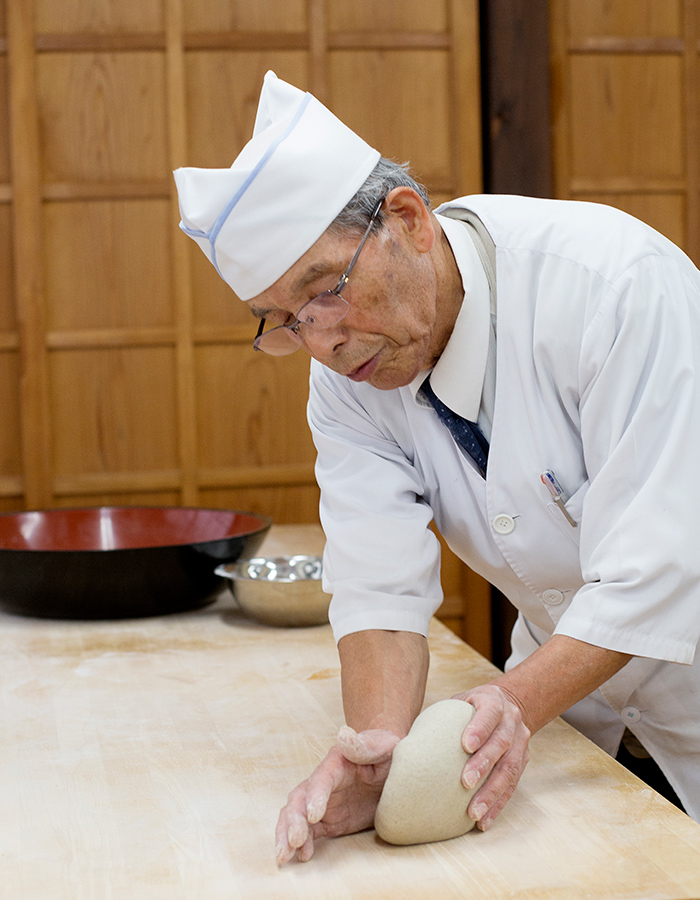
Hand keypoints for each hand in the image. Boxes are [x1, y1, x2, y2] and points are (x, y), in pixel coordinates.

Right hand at [275, 727, 400, 863]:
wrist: (392, 769)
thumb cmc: (388, 754)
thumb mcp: (385, 746)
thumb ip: (366, 744)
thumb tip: (344, 734)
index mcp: (337, 763)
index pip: (321, 778)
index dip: (315, 796)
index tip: (314, 816)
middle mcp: (323, 782)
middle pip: (300, 798)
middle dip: (293, 820)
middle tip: (293, 841)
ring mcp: (323, 802)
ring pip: (296, 815)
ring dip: (287, 833)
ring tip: (284, 856)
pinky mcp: (327, 820)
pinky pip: (308, 831)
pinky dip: (301, 843)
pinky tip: (301, 856)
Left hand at [452, 683, 530, 831]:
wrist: (507, 703)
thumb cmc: (471, 706)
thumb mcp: (458, 702)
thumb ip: (441, 717)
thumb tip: (403, 744)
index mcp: (494, 700)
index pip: (490, 713)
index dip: (480, 728)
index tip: (466, 746)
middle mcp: (512, 720)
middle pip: (502, 743)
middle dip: (484, 763)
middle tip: (465, 783)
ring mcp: (521, 741)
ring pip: (510, 769)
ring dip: (492, 792)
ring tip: (474, 813)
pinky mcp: (524, 760)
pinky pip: (512, 785)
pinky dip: (498, 804)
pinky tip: (483, 821)